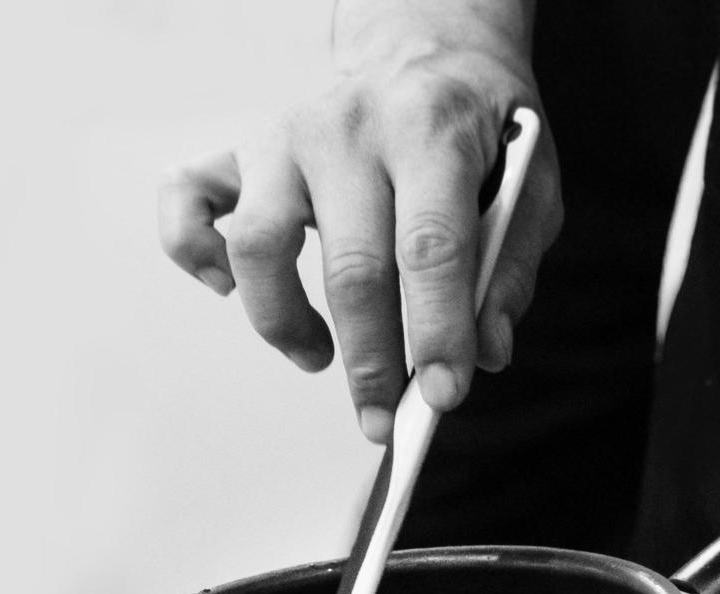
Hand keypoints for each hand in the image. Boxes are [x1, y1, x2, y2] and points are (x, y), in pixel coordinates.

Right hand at [157, 0, 561, 441]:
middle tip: (383, 419)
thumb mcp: (533, 185)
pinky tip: (230, 289)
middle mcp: (348, 130)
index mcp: (431, 132)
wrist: (427, 48)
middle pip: (351, 266)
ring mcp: (283, 137)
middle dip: (371, 360)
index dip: (438, 331)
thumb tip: (488, 351)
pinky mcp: (241, 148)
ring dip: (284, 322)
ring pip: (258, 245)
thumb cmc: (481, 130)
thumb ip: (511, 267)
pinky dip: (193, 253)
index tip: (444, 395)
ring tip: (317, 356)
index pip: (431, 247)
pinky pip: (186, 202)